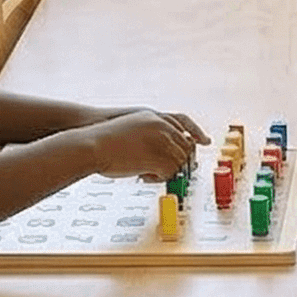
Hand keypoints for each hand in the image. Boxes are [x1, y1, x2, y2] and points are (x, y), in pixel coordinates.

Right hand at [80, 109, 203, 178]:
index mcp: (154, 117)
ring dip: (168, 170)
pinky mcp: (156, 158)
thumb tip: (158, 145)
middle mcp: (160, 126)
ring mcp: (159, 141)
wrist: (90, 143)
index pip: (184, 123)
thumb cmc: (105, 138)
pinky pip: (169, 172)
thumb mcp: (130, 127)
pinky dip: (158, 178)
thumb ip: (148, 133)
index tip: (205, 142)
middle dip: (183, 159)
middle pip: (186, 144)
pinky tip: (143, 177)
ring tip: (149, 174)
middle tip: (178, 170)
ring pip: (179, 160)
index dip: (196, 134)